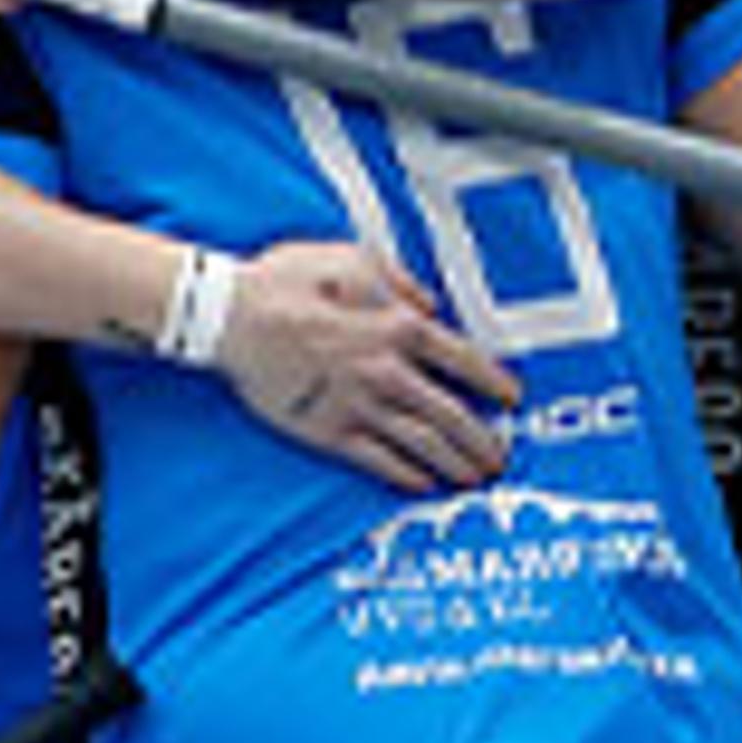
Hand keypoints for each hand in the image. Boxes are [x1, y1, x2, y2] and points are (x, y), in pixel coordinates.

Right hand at [219, 242, 517, 489]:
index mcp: (399, 326)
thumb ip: (401, 282)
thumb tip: (430, 304)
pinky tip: (423, 484)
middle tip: (500, 457)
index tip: (511, 399)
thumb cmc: (287, 281)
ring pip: (423, 444)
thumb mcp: (354, 258)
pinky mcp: (329, 432)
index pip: (465, 361)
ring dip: (455, 464)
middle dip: (482, 440)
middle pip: (452, 415)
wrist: (230, 318)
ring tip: (473, 478)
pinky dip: (406, 475)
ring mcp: (360, 406)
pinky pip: (379, 461)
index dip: (494, 383)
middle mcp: (388, 371)